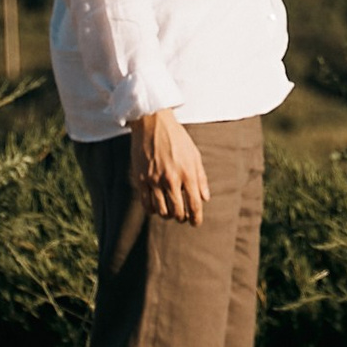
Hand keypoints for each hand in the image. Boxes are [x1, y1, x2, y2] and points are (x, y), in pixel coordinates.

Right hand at [131, 106, 208, 220]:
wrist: (153, 123)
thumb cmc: (176, 138)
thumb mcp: (194, 155)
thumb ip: (201, 178)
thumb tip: (205, 198)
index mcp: (187, 173)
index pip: (194, 205)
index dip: (196, 218)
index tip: (195, 223)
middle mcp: (171, 179)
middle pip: (178, 212)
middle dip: (182, 218)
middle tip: (183, 216)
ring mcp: (154, 180)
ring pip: (161, 211)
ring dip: (167, 215)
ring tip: (170, 211)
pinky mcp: (141, 179)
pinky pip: (146, 204)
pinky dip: (152, 210)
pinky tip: (156, 206)